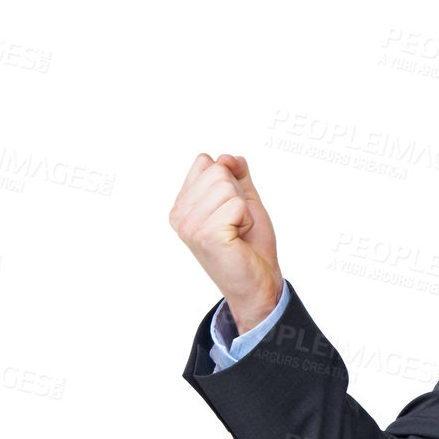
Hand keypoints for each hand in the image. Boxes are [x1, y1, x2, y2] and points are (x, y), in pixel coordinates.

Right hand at [168, 153, 283, 333]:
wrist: (259, 282)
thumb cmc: (250, 245)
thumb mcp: (244, 200)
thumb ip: (236, 174)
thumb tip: (227, 157)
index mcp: (182, 204)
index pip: (206, 162)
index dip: (229, 181)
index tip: (230, 210)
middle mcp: (179, 214)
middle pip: (217, 172)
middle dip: (237, 195)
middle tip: (236, 224)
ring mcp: (189, 225)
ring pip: (227, 187)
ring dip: (243, 209)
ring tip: (237, 232)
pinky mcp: (206, 234)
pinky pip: (236, 204)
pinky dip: (246, 219)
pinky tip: (239, 238)